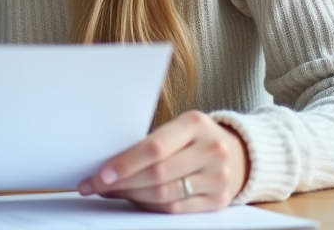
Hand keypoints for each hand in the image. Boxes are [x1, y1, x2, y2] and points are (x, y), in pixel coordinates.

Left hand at [76, 111, 249, 212]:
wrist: (237, 153)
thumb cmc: (194, 138)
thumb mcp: (177, 128)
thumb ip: (150, 142)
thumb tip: (107, 162)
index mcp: (195, 123)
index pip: (154, 148)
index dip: (125, 163)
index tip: (101, 174)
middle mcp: (211, 149)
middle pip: (157, 174)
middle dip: (122, 183)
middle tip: (96, 185)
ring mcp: (217, 177)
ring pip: (164, 195)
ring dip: (131, 196)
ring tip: (111, 191)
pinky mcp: (218, 200)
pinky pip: (175, 209)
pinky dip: (149, 207)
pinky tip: (134, 200)